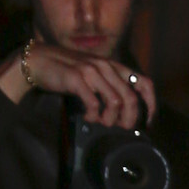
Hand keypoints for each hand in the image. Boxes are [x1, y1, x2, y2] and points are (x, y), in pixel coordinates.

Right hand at [0, 40, 154, 128]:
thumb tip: (124, 111)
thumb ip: (109, 86)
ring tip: (101, 121)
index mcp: (114, 66)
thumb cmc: (67, 71)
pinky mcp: (77, 78)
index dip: (150, 105)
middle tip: (120, 127)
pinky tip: (88, 117)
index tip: (147, 122)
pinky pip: (94, 104)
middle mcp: (106, 66)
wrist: (38, 61)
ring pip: (116, 102)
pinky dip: (93, 116)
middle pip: (131, 99)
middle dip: (129, 120)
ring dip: (110, 119)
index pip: (144, 83)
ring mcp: (92, 71)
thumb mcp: (94, 74)